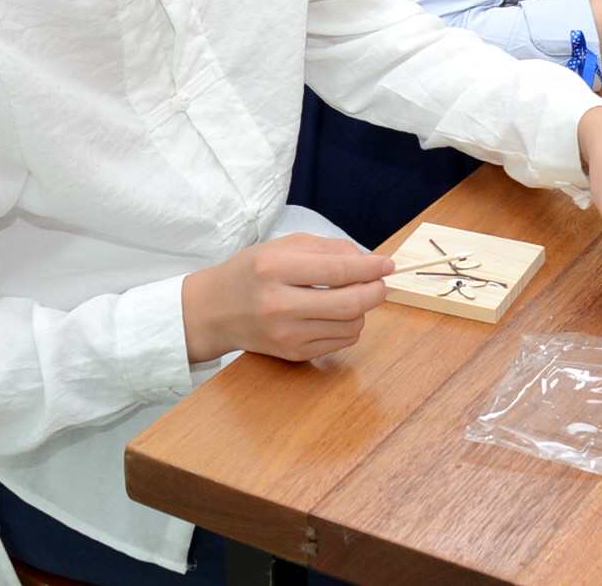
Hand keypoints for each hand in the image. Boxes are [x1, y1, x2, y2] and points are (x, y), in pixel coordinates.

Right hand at [179, 233, 394, 364]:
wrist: (213, 311)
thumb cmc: (250, 272)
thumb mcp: (283, 246)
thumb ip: (327, 249)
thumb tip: (368, 260)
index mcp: (275, 269)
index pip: (337, 271)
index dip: (370, 267)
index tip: (387, 263)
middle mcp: (279, 305)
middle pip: (349, 304)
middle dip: (375, 291)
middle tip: (380, 282)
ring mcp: (286, 334)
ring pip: (350, 325)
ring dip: (363, 309)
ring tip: (352, 295)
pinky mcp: (293, 354)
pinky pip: (340, 342)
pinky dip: (350, 326)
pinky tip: (337, 313)